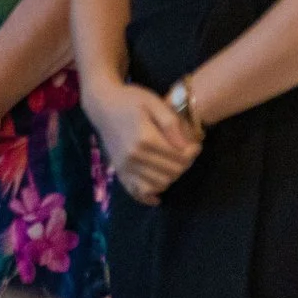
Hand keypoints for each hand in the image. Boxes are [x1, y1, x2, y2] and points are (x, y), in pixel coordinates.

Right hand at [86, 81, 200, 204]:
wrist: (102, 104)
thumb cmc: (130, 100)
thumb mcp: (155, 103)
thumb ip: (173, 124)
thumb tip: (188, 147)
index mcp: (145, 139)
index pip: (180, 158)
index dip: (193, 152)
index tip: (195, 144)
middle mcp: (134, 156)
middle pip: (172, 173)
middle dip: (184, 164)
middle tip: (184, 152)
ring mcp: (125, 166)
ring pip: (159, 184)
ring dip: (171, 177)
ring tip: (171, 163)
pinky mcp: (119, 170)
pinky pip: (136, 192)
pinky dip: (148, 197)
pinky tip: (156, 196)